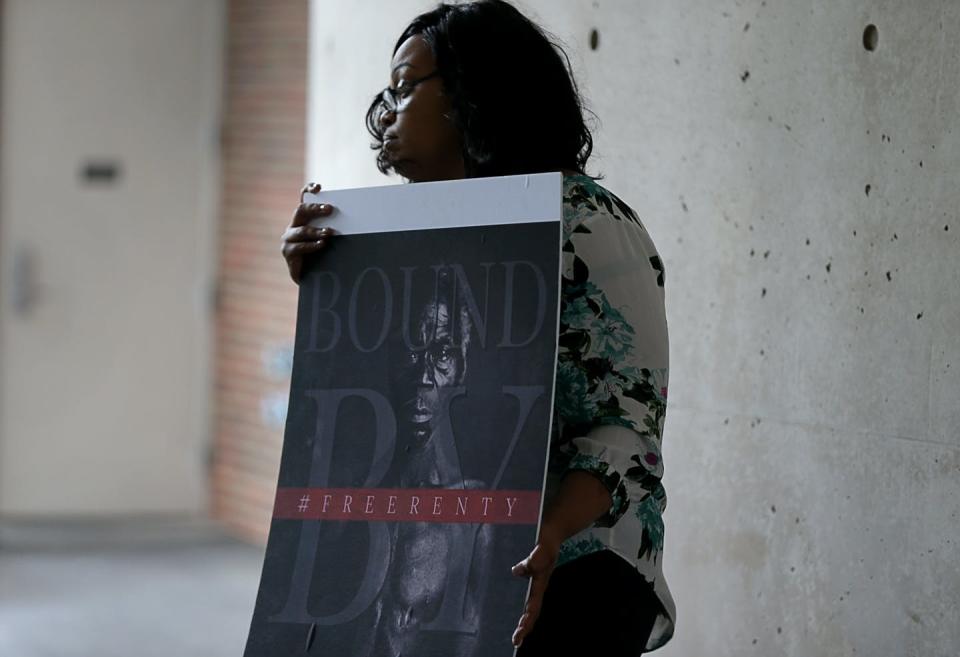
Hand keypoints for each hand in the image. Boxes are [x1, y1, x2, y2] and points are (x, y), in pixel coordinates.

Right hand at [281, 182, 335, 283]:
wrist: (313, 278)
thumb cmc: (324, 254)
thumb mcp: (329, 238)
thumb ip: (335, 227)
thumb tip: (358, 218)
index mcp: (304, 218)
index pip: (304, 199)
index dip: (309, 190)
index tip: (319, 188)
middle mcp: (294, 225)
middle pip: (301, 210)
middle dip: (315, 208)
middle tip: (330, 209)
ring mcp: (289, 238)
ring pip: (301, 230)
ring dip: (316, 230)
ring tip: (329, 232)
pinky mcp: (288, 252)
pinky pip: (299, 246)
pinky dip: (311, 245)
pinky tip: (321, 244)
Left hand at [510, 527, 561, 646]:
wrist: (552, 534)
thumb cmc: (547, 543)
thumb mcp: (541, 550)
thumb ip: (532, 561)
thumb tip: (516, 571)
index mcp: (541, 584)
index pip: (533, 607)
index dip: (527, 621)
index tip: (520, 633)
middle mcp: (537, 587)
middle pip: (531, 611)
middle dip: (525, 627)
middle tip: (516, 641)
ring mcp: (534, 583)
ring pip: (528, 606)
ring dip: (523, 620)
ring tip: (516, 636)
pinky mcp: (530, 577)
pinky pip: (523, 596)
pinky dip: (518, 606)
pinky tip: (510, 611)